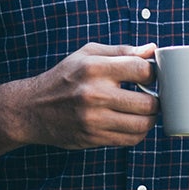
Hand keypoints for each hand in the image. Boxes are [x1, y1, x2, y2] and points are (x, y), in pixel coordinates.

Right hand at [0, 42, 159, 150]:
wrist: (32, 109)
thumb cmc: (64, 77)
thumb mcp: (87, 55)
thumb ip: (121, 51)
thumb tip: (152, 50)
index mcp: (94, 68)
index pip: (141, 70)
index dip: (152, 73)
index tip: (148, 76)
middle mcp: (94, 94)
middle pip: (148, 102)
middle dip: (155, 99)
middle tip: (150, 96)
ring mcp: (93, 119)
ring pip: (142, 124)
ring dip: (149, 118)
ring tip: (144, 110)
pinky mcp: (93, 138)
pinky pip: (130, 139)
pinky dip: (138, 132)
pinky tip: (132, 122)